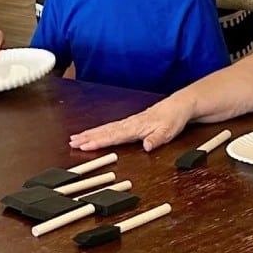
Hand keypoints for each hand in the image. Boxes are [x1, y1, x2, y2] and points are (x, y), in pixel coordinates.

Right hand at [69, 96, 194, 151]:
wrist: (180, 106)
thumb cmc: (173, 118)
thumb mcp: (169, 131)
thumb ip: (157, 139)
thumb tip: (147, 146)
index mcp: (136, 126)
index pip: (113, 135)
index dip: (98, 141)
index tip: (85, 145)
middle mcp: (129, 123)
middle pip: (105, 131)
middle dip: (88, 136)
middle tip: (72, 142)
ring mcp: (129, 122)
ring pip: (105, 128)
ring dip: (90, 133)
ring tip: (76, 139)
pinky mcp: (131, 123)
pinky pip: (111, 127)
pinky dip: (100, 131)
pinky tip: (93, 134)